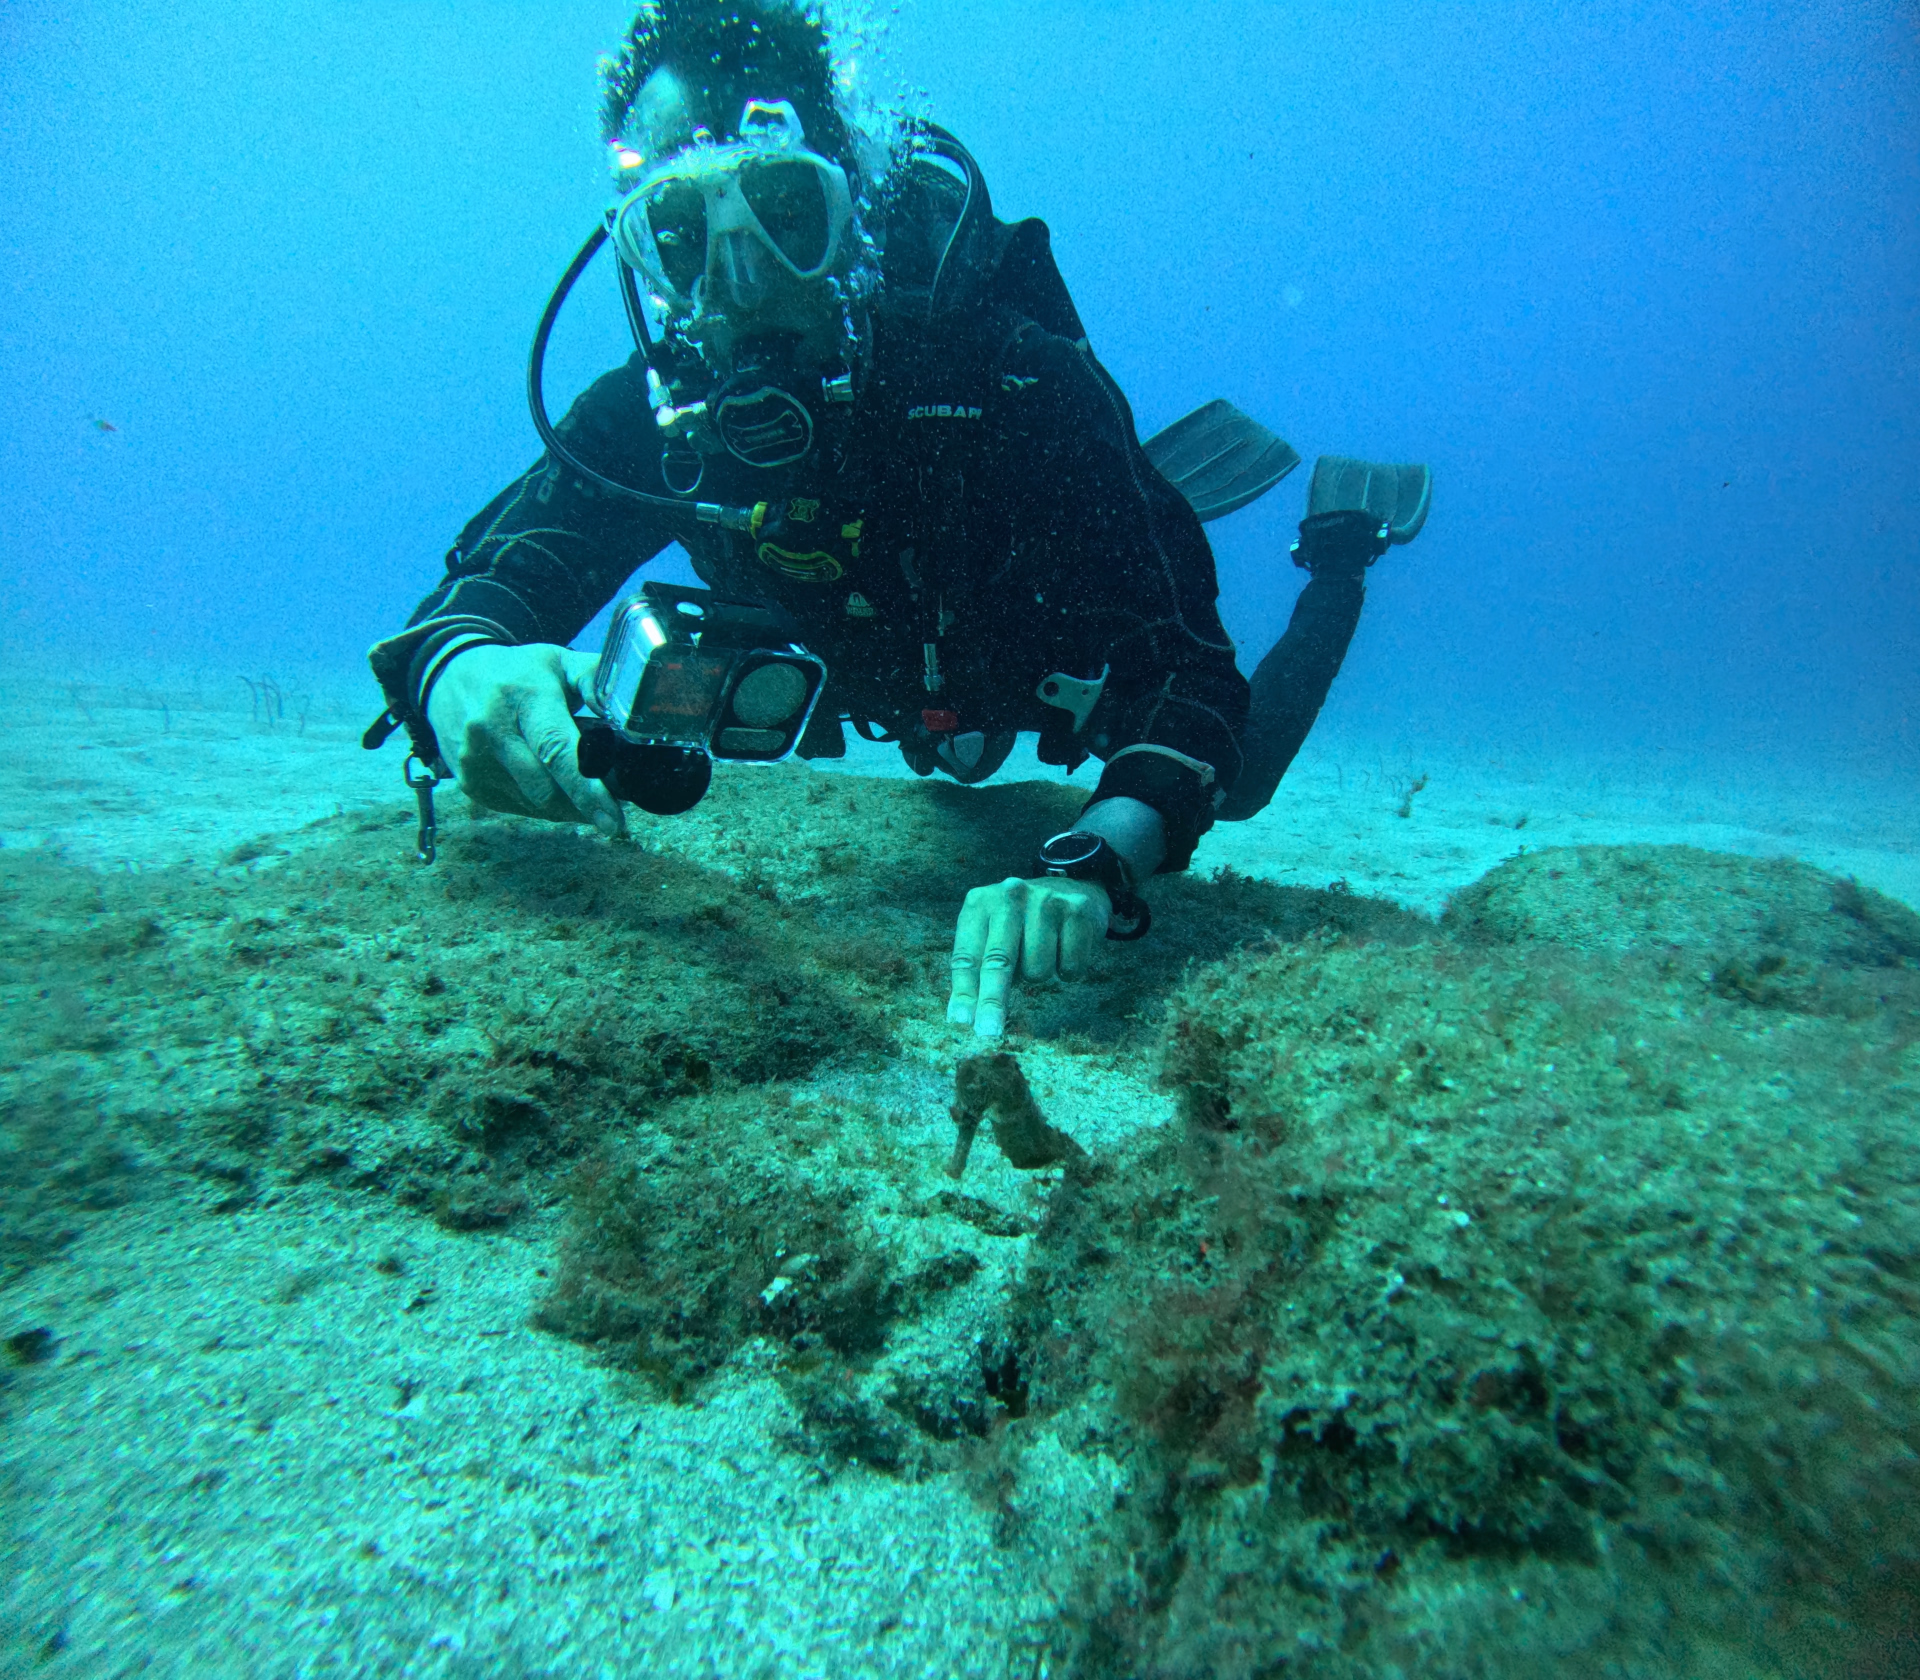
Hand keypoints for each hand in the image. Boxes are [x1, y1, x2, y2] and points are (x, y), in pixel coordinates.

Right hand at [425, 643, 625, 836]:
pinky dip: (542, 803)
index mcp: (522, 697)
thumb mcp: (558, 661)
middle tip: (611, 804)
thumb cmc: (517, 672)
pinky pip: (518, 807)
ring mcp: (474, 760)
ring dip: (566, 804)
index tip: (614, 818)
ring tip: (579, 785)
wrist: (447, 676)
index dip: (587, 789)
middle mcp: (492, 729)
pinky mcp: (468, 782)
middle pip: (546, 788)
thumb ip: (596, 679)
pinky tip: (547, 781)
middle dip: (584, 803)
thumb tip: (631, 707)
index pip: (556, 750)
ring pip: (535, 804)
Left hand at [947, 876, 1110, 1037]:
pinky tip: (1065, 949)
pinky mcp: (1077, 911)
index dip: (964, 992)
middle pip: (998, 962)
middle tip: (989, 1032)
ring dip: (1040, 974)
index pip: (967, 956)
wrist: (1072, 889)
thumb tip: (967, 1017)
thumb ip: (978, 969)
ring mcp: (1045, 901)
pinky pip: (1070, 967)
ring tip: (1043, 953)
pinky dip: (1068, 970)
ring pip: (1037, 970)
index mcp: (980, 903)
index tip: (962, 1022)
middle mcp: (1010, 896)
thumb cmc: (1021, 923)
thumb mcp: (991, 934)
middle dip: (993, 1001)